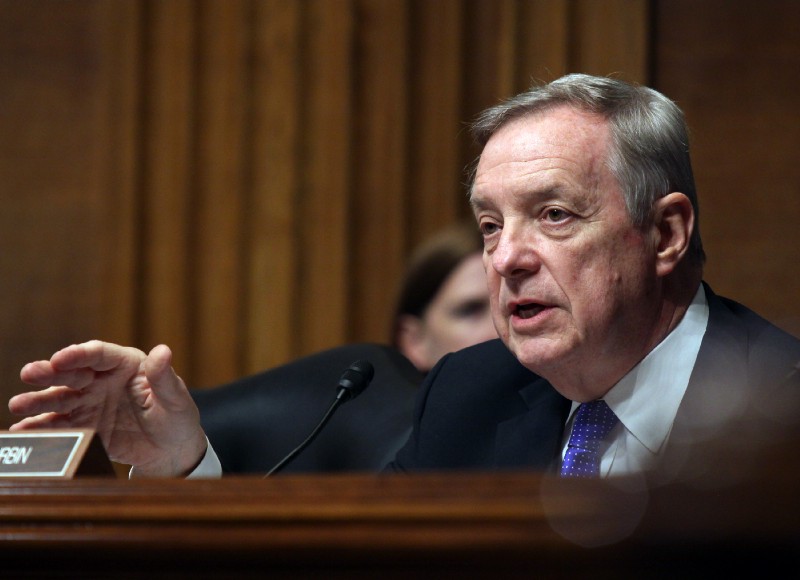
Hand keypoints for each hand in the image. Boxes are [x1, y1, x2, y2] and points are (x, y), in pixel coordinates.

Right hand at [9, 340, 207, 476]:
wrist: (172, 450)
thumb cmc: (177, 417)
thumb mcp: (176, 398)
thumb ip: (164, 378)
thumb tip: (163, 350)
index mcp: (126, 365)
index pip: (99, 355)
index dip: (78, 355)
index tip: (60, 359)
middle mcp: (102, 380)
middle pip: (72, 373)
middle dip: (50, 373)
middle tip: (29, 374)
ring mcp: (90, 404)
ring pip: (60, 399)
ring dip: (38, 401)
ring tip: (18, 405)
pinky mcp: (84, 428)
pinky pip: (59, 427)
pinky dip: (41, 429)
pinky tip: (23, 430)